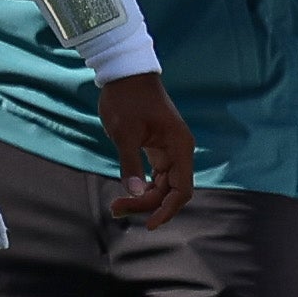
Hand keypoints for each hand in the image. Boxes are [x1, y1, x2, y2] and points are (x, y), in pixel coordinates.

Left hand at [102, 72, 195, 224]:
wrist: (125, 72)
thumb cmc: (126, 98)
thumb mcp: (124, 132)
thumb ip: (130, 163)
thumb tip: (132, 191)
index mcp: (178, 146)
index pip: (181, 189)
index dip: (167, 210)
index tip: (148, 224)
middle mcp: (179, 150)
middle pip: (171, 191)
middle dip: (147, 204)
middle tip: (116, 208)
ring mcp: (170, 149)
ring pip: (163, 185)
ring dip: (143, 197)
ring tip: (117, 204)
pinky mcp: (158, 148)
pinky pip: (156, 176)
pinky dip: (143, 186)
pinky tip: (126, 192)